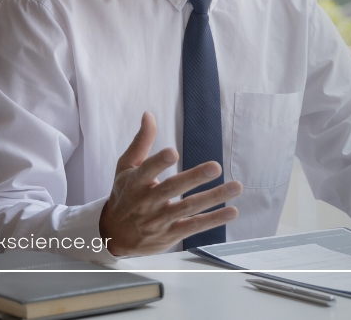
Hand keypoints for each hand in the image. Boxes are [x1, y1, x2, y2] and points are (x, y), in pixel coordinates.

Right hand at [98, 112, 241, 256]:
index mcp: (135, 182)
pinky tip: (231, 211)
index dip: (158, 162)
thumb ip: (141, 142)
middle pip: (172, 188)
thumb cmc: (124, 195)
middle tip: (215, 167)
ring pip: (188, 207)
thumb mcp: (125, 168)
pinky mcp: (171, 234)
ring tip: (236, 186)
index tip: (173, 153)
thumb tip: (149, 115)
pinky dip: (213, 220)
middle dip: (194, 178)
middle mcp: (147, 202)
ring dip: (214, 197)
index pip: (146, 171)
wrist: (114, 235)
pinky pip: (194, 226)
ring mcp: (160, 220)